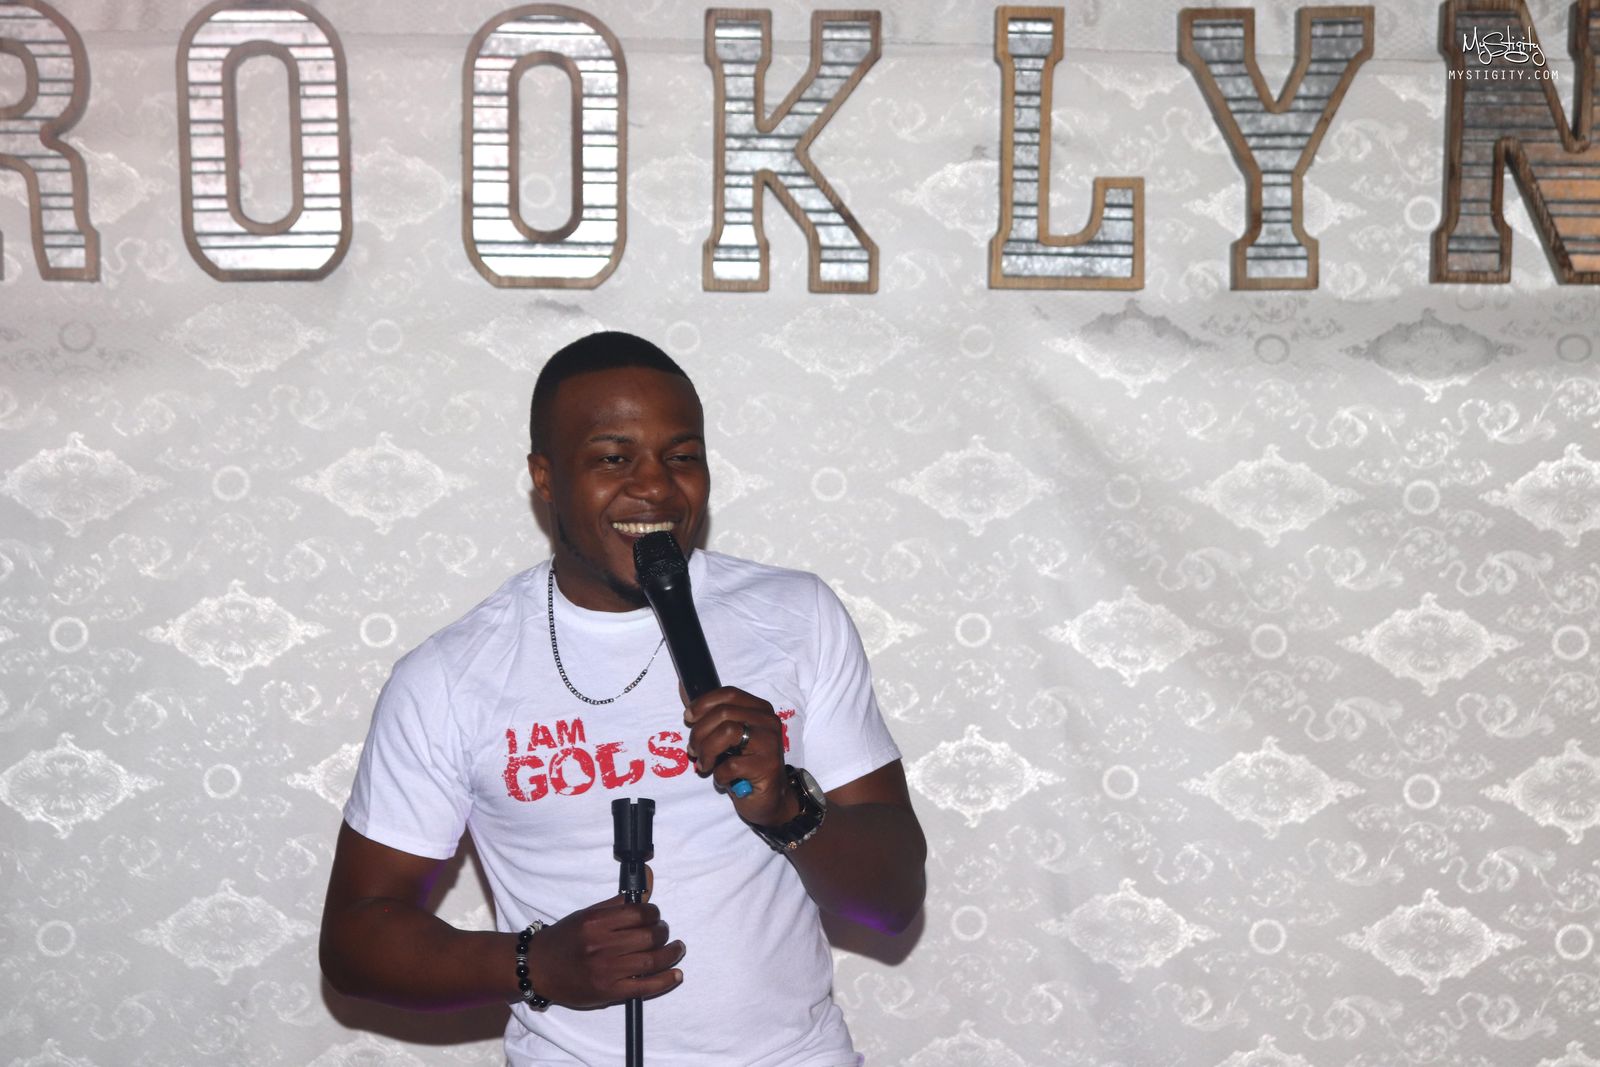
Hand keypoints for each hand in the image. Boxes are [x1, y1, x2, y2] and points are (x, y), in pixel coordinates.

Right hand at [527, 871, 683, 1008]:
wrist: (537, 968)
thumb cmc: (562, 940)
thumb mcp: (585, 914)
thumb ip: (615, 905)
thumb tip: (645, 893)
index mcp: (595, 923)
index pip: (638, 913)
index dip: (653, 913)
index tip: (655, 916)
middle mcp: (601, 946)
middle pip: (649, 936)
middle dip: (663, 932)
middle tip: (664, 932)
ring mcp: (605, 971)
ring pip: (651, 961)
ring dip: (671, 954)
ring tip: (676, 949)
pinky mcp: (608, 992)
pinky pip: (645, 987)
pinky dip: (665, 981)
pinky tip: (676, 974)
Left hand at [683, 686, 798, 827]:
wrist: (769, 798)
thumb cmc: (745, 765)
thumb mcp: (728, 737)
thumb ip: (711, 717)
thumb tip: (683, 690)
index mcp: (759, 709)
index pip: (729, 694)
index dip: (703, 703)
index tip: (688, 718)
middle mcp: (768, 721)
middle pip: (724, 713)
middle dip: (700, 733)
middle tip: (693, 750)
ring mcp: (770, 743)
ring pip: (727, 732)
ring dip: (707, 751)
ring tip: (704, 765)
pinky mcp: (767, 766)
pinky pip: (732, 764)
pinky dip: (719, 774)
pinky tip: (723, 779)